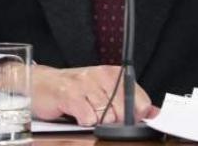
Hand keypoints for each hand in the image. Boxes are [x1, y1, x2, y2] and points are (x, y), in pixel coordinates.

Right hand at [31, 64, 156, 126]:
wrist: (43, 83)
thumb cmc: (77, 89)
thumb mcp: (106, 91)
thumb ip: (130, 102)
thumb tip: (154, 113)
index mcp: (115, 74)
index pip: (139, 98)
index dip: (138, 116)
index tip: (134, 122)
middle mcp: (103, 76)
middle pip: (123, 111)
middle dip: (115, 122)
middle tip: (101, 117)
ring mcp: (87, 84)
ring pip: (106, 116)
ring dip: (96, 122)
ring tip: (87, 113)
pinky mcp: (70, 95)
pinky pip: (87, 119)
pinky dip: (83, 122)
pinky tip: (77, 115)